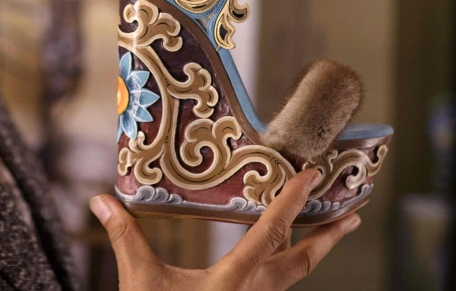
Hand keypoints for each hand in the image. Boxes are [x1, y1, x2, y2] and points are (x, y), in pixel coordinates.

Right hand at [89, 169, 360, 290]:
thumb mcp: (141, 282)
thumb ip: (125, 238)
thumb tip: (102, 201)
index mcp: (233, 280)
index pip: (270, 232)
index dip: (291, 201)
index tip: (311, 175)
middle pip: (303, 260)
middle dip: (329, 235)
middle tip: (353, 213)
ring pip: (294, 274)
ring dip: (312, 249)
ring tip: (332, 230)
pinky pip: (277, 285)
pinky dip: (288, 265)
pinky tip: (281, 258)